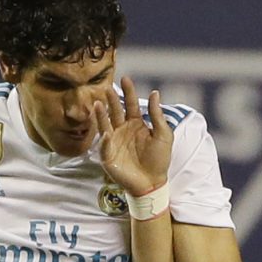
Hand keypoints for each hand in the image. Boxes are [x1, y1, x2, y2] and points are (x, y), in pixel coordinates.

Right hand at [94, 77, 172, 196]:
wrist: (153, 183)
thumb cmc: (159, 160)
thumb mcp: (163, 135)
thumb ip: (157, 115)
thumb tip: (155, 93)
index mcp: (136, 123)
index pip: (131, 104)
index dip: (128, 92)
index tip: (126, 78)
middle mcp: (123, 130)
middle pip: (116, 112)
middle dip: (112, 100)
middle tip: (107, 89)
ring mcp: (114, 142)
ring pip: (105, 125)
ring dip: (101, 115)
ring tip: (98, 104)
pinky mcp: (108, 156)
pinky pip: (105, 146)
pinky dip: (106, 141)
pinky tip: (107, 134)